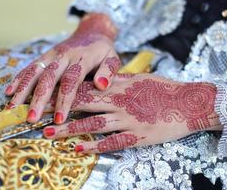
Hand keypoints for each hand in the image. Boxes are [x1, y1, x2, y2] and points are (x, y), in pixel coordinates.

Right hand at [5, 13, 120, 123]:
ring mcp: (52, 55)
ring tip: (13, 108)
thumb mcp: (113, 58)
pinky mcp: (45, 56)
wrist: (92, 32)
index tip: (59, 119)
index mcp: (82, 58)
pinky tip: (10, 92)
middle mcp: (64, 56)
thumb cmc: (104, 51)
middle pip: (48, 78)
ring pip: (35, 72)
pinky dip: (19, 79)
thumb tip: (101, 85)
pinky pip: (30, 67)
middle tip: (31, 118)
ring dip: (23, 90)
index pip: (71, 81)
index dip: (64, 100)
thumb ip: (109, 71)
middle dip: (39, 99)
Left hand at [43, 74, 221, 153]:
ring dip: (69, 130)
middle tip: (38, 115)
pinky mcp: (136, 135)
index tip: (46, 95)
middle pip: (83, 106)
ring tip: (50, 134)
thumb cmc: (164, 89)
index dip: (64, 93)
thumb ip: (118, 80)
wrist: (188, 103)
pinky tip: (78, 149)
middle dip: (59, 110)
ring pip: (92, 124)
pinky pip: (111, 142)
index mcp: (119, 87)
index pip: (86, 88)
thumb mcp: (139, 78)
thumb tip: (102, 80)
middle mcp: (119, 102)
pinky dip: (93, 145)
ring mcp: (126, 119)